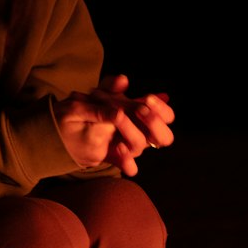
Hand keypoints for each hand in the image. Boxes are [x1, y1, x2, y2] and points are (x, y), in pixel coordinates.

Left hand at [60, 74, 174, 176]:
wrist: (79, 127)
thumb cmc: (100, 107)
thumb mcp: (104, 93)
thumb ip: (111, 86)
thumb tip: (122, 80)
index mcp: (148, 118)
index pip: (168, 117)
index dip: (162, 109)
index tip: (148, 97)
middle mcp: (145, 135)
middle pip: (165, 137)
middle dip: (154, 122)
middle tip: (139, 109)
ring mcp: (133, 149)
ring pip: (141, 146)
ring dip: (130, 130)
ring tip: (118, 117)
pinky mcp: (120, 160)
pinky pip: (130, 167)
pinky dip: (127, 160)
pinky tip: (118, 148)